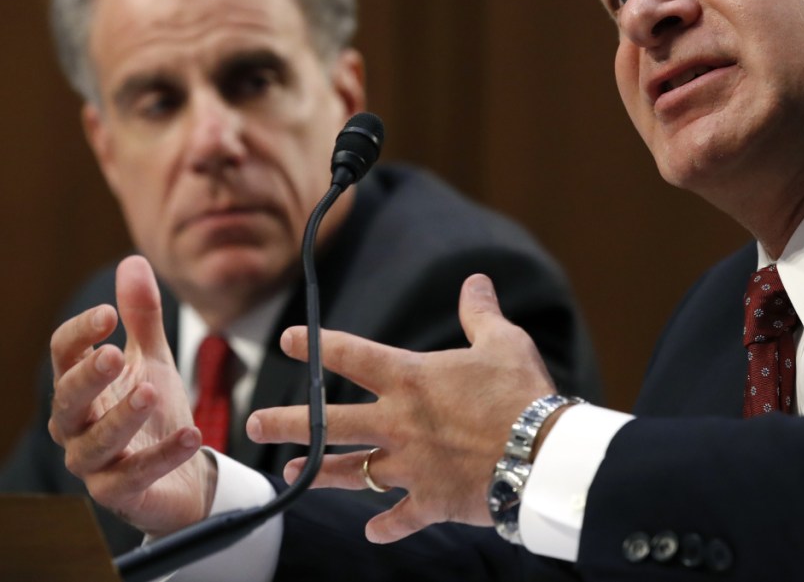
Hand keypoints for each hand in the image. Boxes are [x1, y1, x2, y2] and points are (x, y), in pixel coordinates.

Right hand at [48, 255, 214, 536]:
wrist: (181, 473)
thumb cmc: (155, 411)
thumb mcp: (152, 358)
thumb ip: (142, 317)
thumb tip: (132, 261)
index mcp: (82, 386)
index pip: (64, 355)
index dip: (80, 334)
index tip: (107, 313)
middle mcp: (78, 426)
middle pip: (67, 400)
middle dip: (88, 376)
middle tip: (113, 354)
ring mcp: (95, 463)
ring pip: (94, 442)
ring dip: (121, 417)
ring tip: (151, 392)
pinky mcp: (121, 493)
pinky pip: (135, 477)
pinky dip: (163, 456)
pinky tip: (192, 434)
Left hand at [247, 273, 555, 543]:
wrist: (542, 455)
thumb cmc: (520, 391)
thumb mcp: (503, 342)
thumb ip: (480, 313)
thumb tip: (475, 281)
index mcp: (410, 379)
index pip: (351, 356)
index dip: (316, 345)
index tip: (288, 341)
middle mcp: (399, 423)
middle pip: (330, 422)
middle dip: (287, 421)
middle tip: (253, 422)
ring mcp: (410, 466)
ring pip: (350, 472)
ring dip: (318, 472)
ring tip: (288, 471)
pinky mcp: (430, 501)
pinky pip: (398, 517)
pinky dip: (385, 525)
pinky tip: (372, 531)